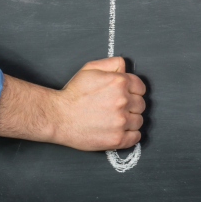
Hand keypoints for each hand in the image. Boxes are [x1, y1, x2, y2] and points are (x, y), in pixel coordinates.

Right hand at [0, 57, 145, 150]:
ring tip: (116, 119)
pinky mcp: (117, 138)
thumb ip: (112, 63)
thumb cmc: (73, 93)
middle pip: (141, 104)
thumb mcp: (90, 68)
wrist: (59, 116)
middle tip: (118, 107)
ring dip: (131, 120)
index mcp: (119, 82)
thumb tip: (125, 67)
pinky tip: (120, 130)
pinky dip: (131, 135)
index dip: (133, 90)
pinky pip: (136, 137)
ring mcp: (121, 121)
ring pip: (139, 120)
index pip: (140, 87)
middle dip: (132, 105)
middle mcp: (123, 101)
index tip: (127, 95)